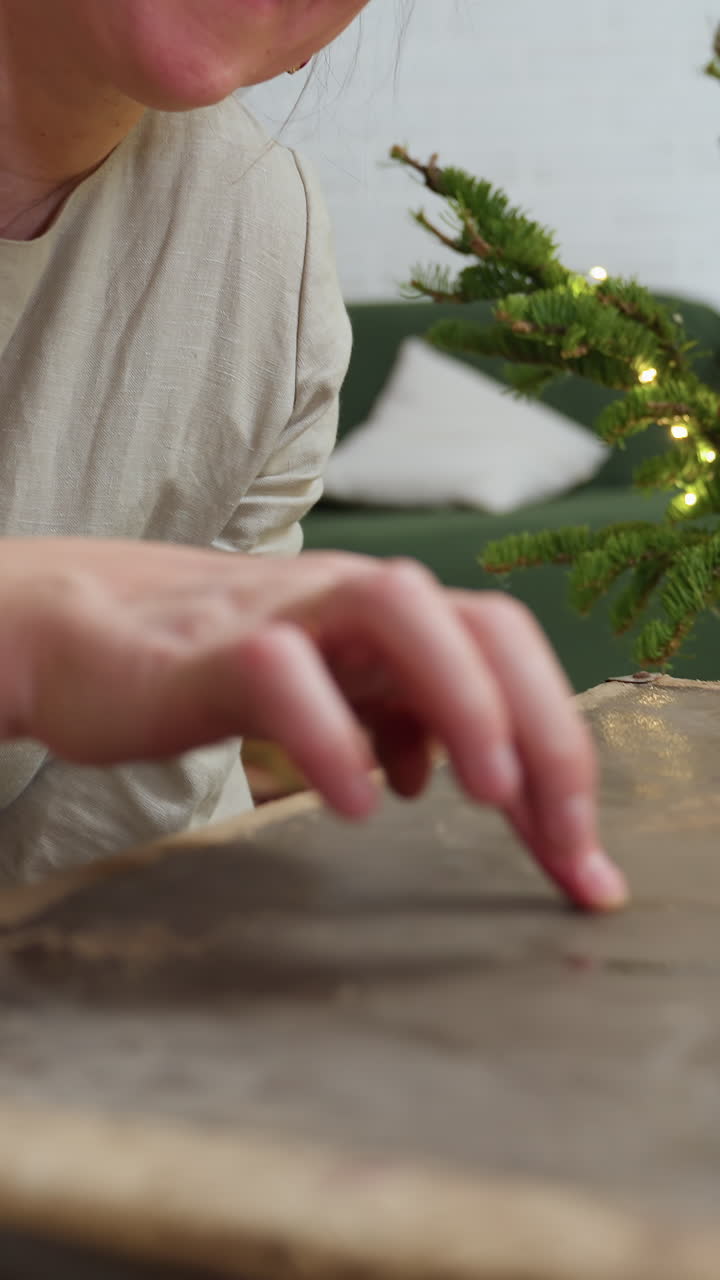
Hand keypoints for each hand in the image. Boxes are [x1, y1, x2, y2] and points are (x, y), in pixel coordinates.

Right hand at [0, 538, 626, 910]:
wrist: (79, 632)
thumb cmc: (209, 666)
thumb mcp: (326, 696)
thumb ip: (389, 724)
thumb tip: (446, 781)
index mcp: (392, 624)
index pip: (510, 662)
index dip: (564, 756)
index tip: (585, 867)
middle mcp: (352, 604)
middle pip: (483, 624)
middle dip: (546, 728)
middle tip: (568, 834)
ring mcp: (282, 615)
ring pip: (396, 610)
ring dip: (463, 700)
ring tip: (492, 796)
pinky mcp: (206, 652)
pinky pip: (278, 672)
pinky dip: (329, 733)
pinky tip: (356, 802)